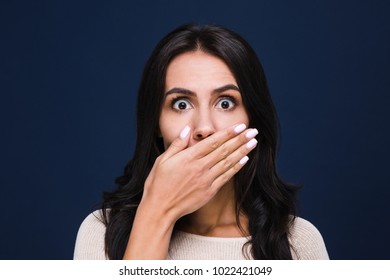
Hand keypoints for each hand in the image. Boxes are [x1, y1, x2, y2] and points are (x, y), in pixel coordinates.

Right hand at [141, 123, 258, 221]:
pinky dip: (236, 168)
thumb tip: (187, 129)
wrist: (160, 209)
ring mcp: (206, 180)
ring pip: (228, 163)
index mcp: (188, 158)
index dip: (228, 133)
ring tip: (253, 143)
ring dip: (242, 152)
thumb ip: (177, 144)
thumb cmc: (158, 183)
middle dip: (240, 139)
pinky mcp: (209, 192)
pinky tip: (244, 160)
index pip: (212, 142)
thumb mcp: (162, 160)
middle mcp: (200, 168)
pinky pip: (226, 177)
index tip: (240, 126)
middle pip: (224, 150)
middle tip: (253, 131)